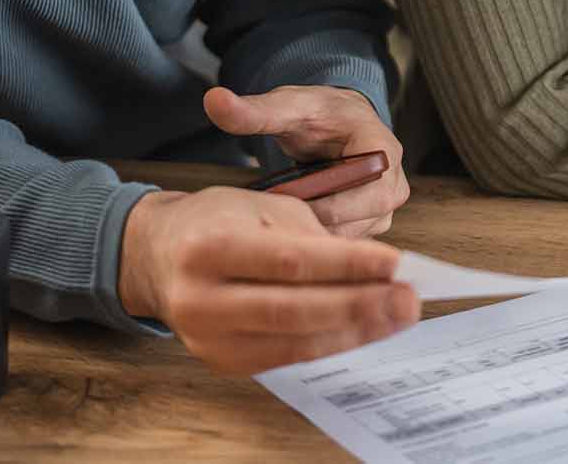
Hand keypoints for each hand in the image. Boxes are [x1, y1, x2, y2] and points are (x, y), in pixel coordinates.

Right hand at [119, 186, 418, 373]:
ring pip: (293, 341)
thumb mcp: (259, 206)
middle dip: (359, 305)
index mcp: (208, 245)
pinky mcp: (222, 361)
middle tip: (408, 299)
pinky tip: (363, 330)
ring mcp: (208, 338)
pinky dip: (330, 343)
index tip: (395, 264)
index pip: (288, 260)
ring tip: (398, 316)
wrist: (159, 256)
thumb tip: (374, 268)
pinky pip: (286, 357)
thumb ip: (311, 236)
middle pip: (292, 308)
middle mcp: (201, 298)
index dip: (346, 264)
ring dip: (354, 331)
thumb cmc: (217, 221)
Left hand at [205, 85, 409, 237]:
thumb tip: (214, 100)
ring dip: (315, 238)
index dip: (330, 204)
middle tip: (274, 223)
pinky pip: (345, 246)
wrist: (336, 122)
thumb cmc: (318, 113)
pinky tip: (287, 238)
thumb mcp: (287, 107)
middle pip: (360, 222)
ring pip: (352, 241)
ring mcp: (384, 210)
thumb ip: (254, 110)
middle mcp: (393, 184)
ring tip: (277, 231)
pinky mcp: (370, 227)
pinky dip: (316, 244)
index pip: (369, 191)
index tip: (284, 204)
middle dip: (316, 225)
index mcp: (383, 150)